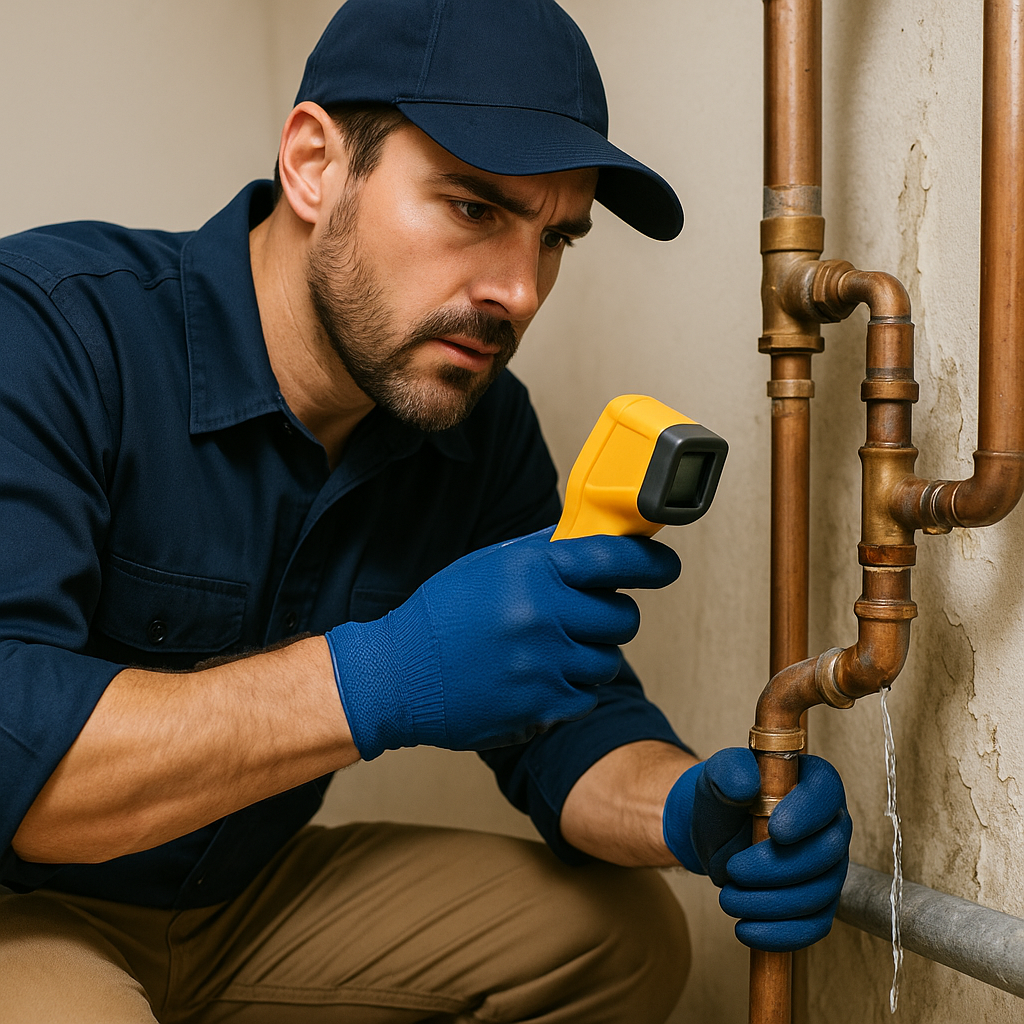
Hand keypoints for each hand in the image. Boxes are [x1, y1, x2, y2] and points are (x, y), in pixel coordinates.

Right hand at [325, 526, 679, 758]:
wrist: (396, 675)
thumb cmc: (440, 616)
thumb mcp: (487, 565)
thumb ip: (542, 550)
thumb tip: (591, 534)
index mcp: (531, 570)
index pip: (615, 557)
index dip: (651, 561)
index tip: (666, 566)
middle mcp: (542, 614)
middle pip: (622, 616)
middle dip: (611, 615)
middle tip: (586, 616)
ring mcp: (543, 664)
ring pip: (608, 660)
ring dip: (590, 655)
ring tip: (551, 650)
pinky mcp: (540, 706)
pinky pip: (586, 695)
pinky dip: (570, 688)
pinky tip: (536, 677)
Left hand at [662, 748, 851, 951]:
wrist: (715, 832)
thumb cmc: (724, 797)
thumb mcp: (718, 775)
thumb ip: (730, 770)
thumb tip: (747, 784)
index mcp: (813, 782)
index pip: (826, 793)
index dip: (807, 815)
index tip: (776, 831)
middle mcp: (831, 824)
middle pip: (826, 853)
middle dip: (776, 868)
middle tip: (734, 870)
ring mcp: (830, 867)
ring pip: (819, 894)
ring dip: (770, 903)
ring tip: (729, 898)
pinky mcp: (820, 902)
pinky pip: (814, 926)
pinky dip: (779, 933)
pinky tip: (746, 928)